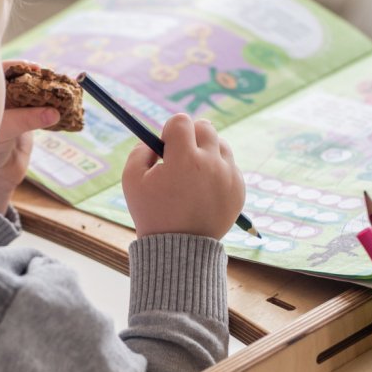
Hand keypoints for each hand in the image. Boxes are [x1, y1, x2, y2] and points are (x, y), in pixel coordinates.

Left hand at [0, 61, 59, 213]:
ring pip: (36, 93)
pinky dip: (56, 106)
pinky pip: (45, 108)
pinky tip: (66, 106)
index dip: (19, 66)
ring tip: (64, 90)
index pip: (3, 71)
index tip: (35, 68)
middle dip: (39, 78)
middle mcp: (3, 96)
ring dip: (50, 92)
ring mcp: (18, 107)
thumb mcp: (5, 130)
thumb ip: (26, 119)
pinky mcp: (31, 118)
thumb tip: (54, 112)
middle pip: (24, 79)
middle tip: (54, 78)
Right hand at [121, 114, 244, 238]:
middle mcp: (211, 164)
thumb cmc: (152, 213)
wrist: (179, 249)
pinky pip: (230, 166)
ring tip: (193, 174)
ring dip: (206, 152)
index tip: (167, 146)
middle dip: (191, 136)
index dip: (170, 130)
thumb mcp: (132, 181)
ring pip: (220, 145)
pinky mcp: (239, 189)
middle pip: (205, 127)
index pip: (181, 121)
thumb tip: (155, 138)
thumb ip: (140, 151)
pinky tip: (204, 190)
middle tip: (180, 155)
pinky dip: (218, 172)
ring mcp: (229, 176)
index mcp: (184, 159)